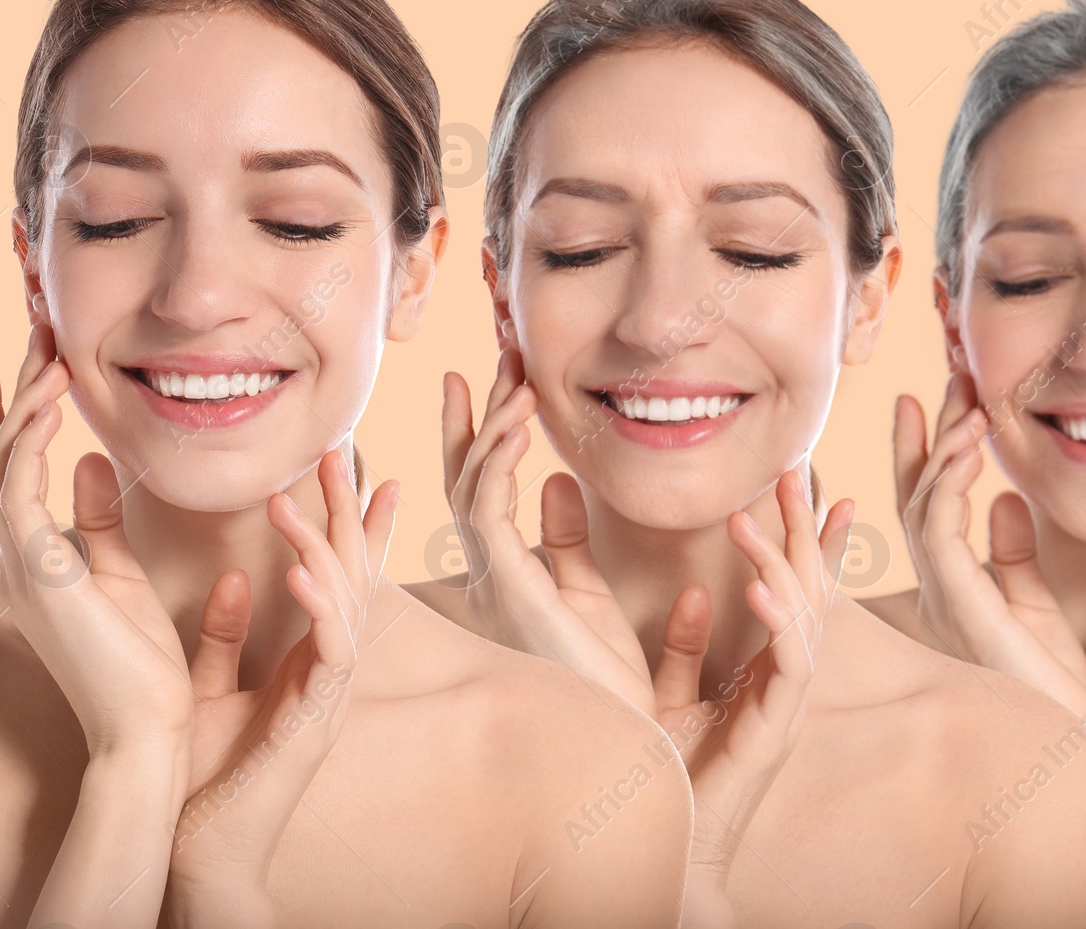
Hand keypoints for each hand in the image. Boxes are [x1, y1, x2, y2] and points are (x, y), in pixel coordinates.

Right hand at [0, 323, 193, 760]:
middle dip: (10, 387)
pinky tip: (53, 404)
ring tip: (45, 347)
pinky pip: (19, 493)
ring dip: (21, 402)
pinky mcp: (39, 575)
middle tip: (28, 325)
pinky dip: (31, 443)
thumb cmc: (140, 665)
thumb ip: (100, 520)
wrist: (147, 731)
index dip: (13, 407)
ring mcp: (21, 565)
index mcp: (37, 556)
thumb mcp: (119, 576)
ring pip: (0, 464)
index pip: (13, 467)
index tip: (26, 351)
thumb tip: (91, 459)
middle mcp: (18, 556)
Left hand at [163, 449, 396, 928]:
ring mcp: (329, 693)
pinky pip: (329, 650)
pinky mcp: (317, 718)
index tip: (348, 466)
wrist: (203, 850)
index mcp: (305, 659)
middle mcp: (328, 669)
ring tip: (291, 498)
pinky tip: (300, 570)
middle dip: (346, 509)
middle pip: (350, 572)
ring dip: (321, 544)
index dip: (346, 520)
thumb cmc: (206, 778)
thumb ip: (218, 638)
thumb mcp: (207, 689)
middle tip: (336, 450)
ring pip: (343, 601)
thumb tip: (232, 579)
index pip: (334, 574)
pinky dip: (318, 605)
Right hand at [440, 352, 654, 709]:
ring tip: (514, 375)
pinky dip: (499, 464)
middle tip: (494, 353)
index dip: (479, 430)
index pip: (481, 486)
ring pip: (471, 485)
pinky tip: (517, 427)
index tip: (489, 378)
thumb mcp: (587, 593)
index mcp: (505, 571)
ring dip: (490, 425)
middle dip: (476, 412)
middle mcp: (487, 572)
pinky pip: (489, 512)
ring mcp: (491, 579)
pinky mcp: (507, 588)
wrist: (618, 734)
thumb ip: (567, 538)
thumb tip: (556, 480)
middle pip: (466, 474)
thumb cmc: (604, 676)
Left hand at [655, 473, 852, 912]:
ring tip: (748, 520)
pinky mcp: (777, 728)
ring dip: (780, 562)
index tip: (810, 484)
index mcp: (762, 669)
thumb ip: (673, 644)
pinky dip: (778, 619)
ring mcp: (786, 703)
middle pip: (808, 588)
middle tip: (793, 471)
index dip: (806, 537)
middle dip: (803, 528)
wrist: (668, 845)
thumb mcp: (663, 692)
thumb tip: (689, 592)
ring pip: (802, 617)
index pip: (793, 588)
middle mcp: (783, 680)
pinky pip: (788, 663)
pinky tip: (758, 585)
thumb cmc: (667, 776)